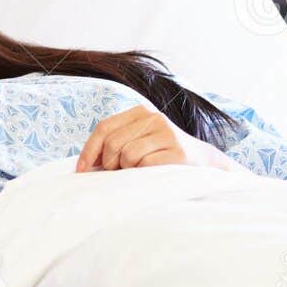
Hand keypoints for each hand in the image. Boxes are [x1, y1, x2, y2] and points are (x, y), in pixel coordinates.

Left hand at [74, 106, 236, 172]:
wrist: (204, 163)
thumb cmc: (163, 155)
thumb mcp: (140, 140)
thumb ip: (116, 143)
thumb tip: (85, 165)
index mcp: (141, 111)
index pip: (105, 127)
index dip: (89, 150)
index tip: (82, 171)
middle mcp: (154, 117)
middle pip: (113, 143)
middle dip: (109, 164)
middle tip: (118, 174)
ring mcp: (167, 133)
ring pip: (128, 155)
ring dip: (128, 171)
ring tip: (140, 172)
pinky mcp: (178, 152)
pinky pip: (145, 166)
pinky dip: (142, 175)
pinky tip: (152, 174)